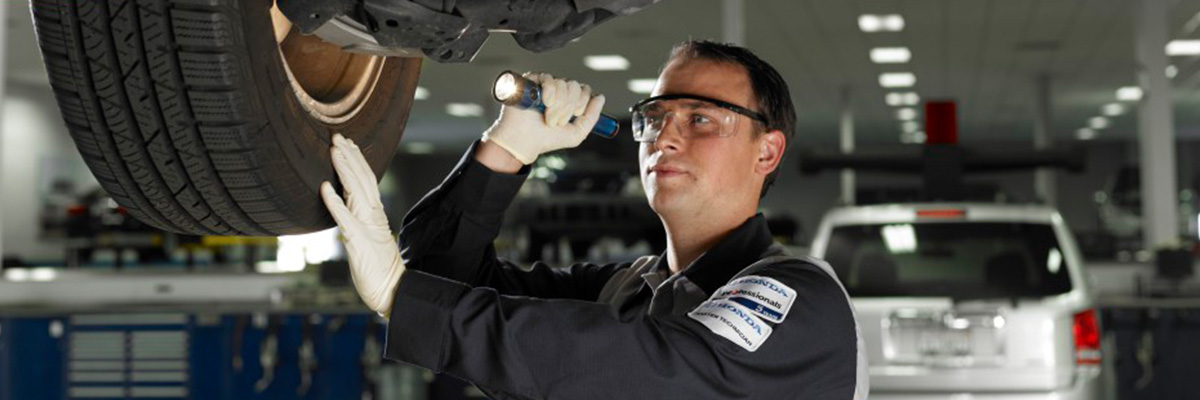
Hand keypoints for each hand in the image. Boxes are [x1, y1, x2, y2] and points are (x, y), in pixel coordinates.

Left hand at [320, 134, 404, 317]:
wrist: (391, 289)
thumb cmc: (378, 266)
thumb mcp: (367, 237)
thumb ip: (358, 219)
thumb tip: (346, 204)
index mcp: (375, 213)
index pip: (367, 180)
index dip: (357, 160)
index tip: (347, 143)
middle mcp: (373, 215)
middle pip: (362, 179)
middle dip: (350, 156)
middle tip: (337, 136)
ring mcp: (366, 227)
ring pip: (355, 192)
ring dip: (344, 170)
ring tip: (333, 151)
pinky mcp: (358, 241)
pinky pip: (345, 218)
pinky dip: (335, 202)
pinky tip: (325, 188)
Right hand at [482, 72, 605, 164]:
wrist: (524, 141)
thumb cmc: (547, 139)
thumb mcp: (577, 133)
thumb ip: (592, 117)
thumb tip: (601, 97)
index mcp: (568, 100)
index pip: (584, 90)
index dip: (582, 102)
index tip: (575, 116)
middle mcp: (557, 90)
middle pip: (575, 86)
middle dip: (569, 107)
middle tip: (557, 121)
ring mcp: (544, 85)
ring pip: (563, 84)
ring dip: (558, 105)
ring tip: (548, 117)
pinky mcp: (531, 81)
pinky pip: (549, 78)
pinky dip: (550, 92)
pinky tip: (545, 103)